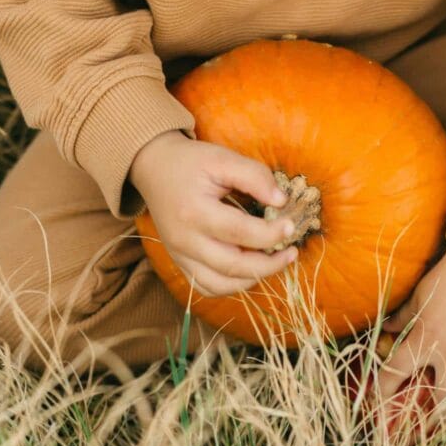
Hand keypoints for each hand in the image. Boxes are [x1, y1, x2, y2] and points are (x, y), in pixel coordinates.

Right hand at [130, 130, 297, 296]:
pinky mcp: (180, 263)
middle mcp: (184, 240)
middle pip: (232, 266)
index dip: (271, 234)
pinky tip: (251, 270)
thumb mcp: (222, 158)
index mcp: (194, 212)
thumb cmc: (191, 162)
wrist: (154, 168)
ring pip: (220, 285)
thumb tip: (282, 201)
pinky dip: (232, 285)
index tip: (291, 226)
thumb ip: (254, 176)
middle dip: (269, 265)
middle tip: (292, 253)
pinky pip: (207, 287)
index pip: (240, 232)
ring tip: (275, 262)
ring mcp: (180, 255)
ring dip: (253, 279)